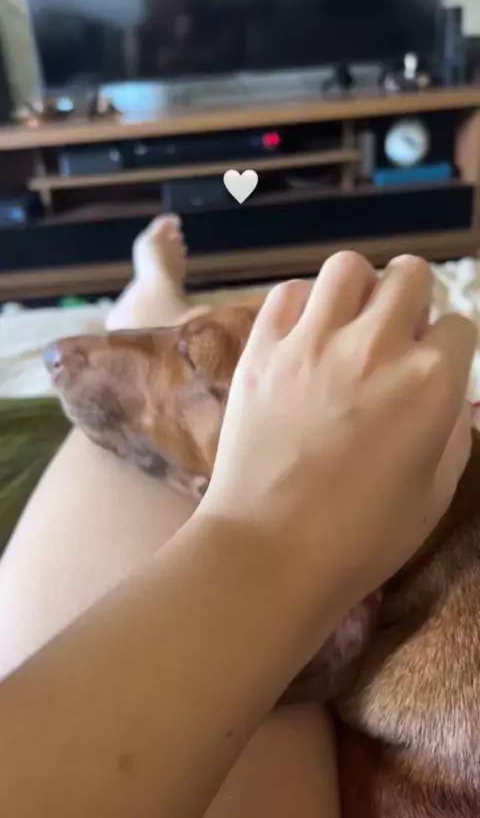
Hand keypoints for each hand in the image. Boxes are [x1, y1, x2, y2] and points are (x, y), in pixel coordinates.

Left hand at [202, 253, 475, 621]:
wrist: (269, 552)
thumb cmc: (362, 538)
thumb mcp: (436, 492)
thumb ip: (453, 429)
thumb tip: (449, 396)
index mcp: (431, 380)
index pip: (458, 324)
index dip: (448, 348)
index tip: (430, 370)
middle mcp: (377, 345)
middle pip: (410, 274)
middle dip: (411, 301)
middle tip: (393, 339)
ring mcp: (313, 341)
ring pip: (347, 267)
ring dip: (358, 291)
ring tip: (347, 326)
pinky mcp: (262, 349)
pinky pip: (288, 292)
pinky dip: (302, 306)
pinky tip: (303, 337)